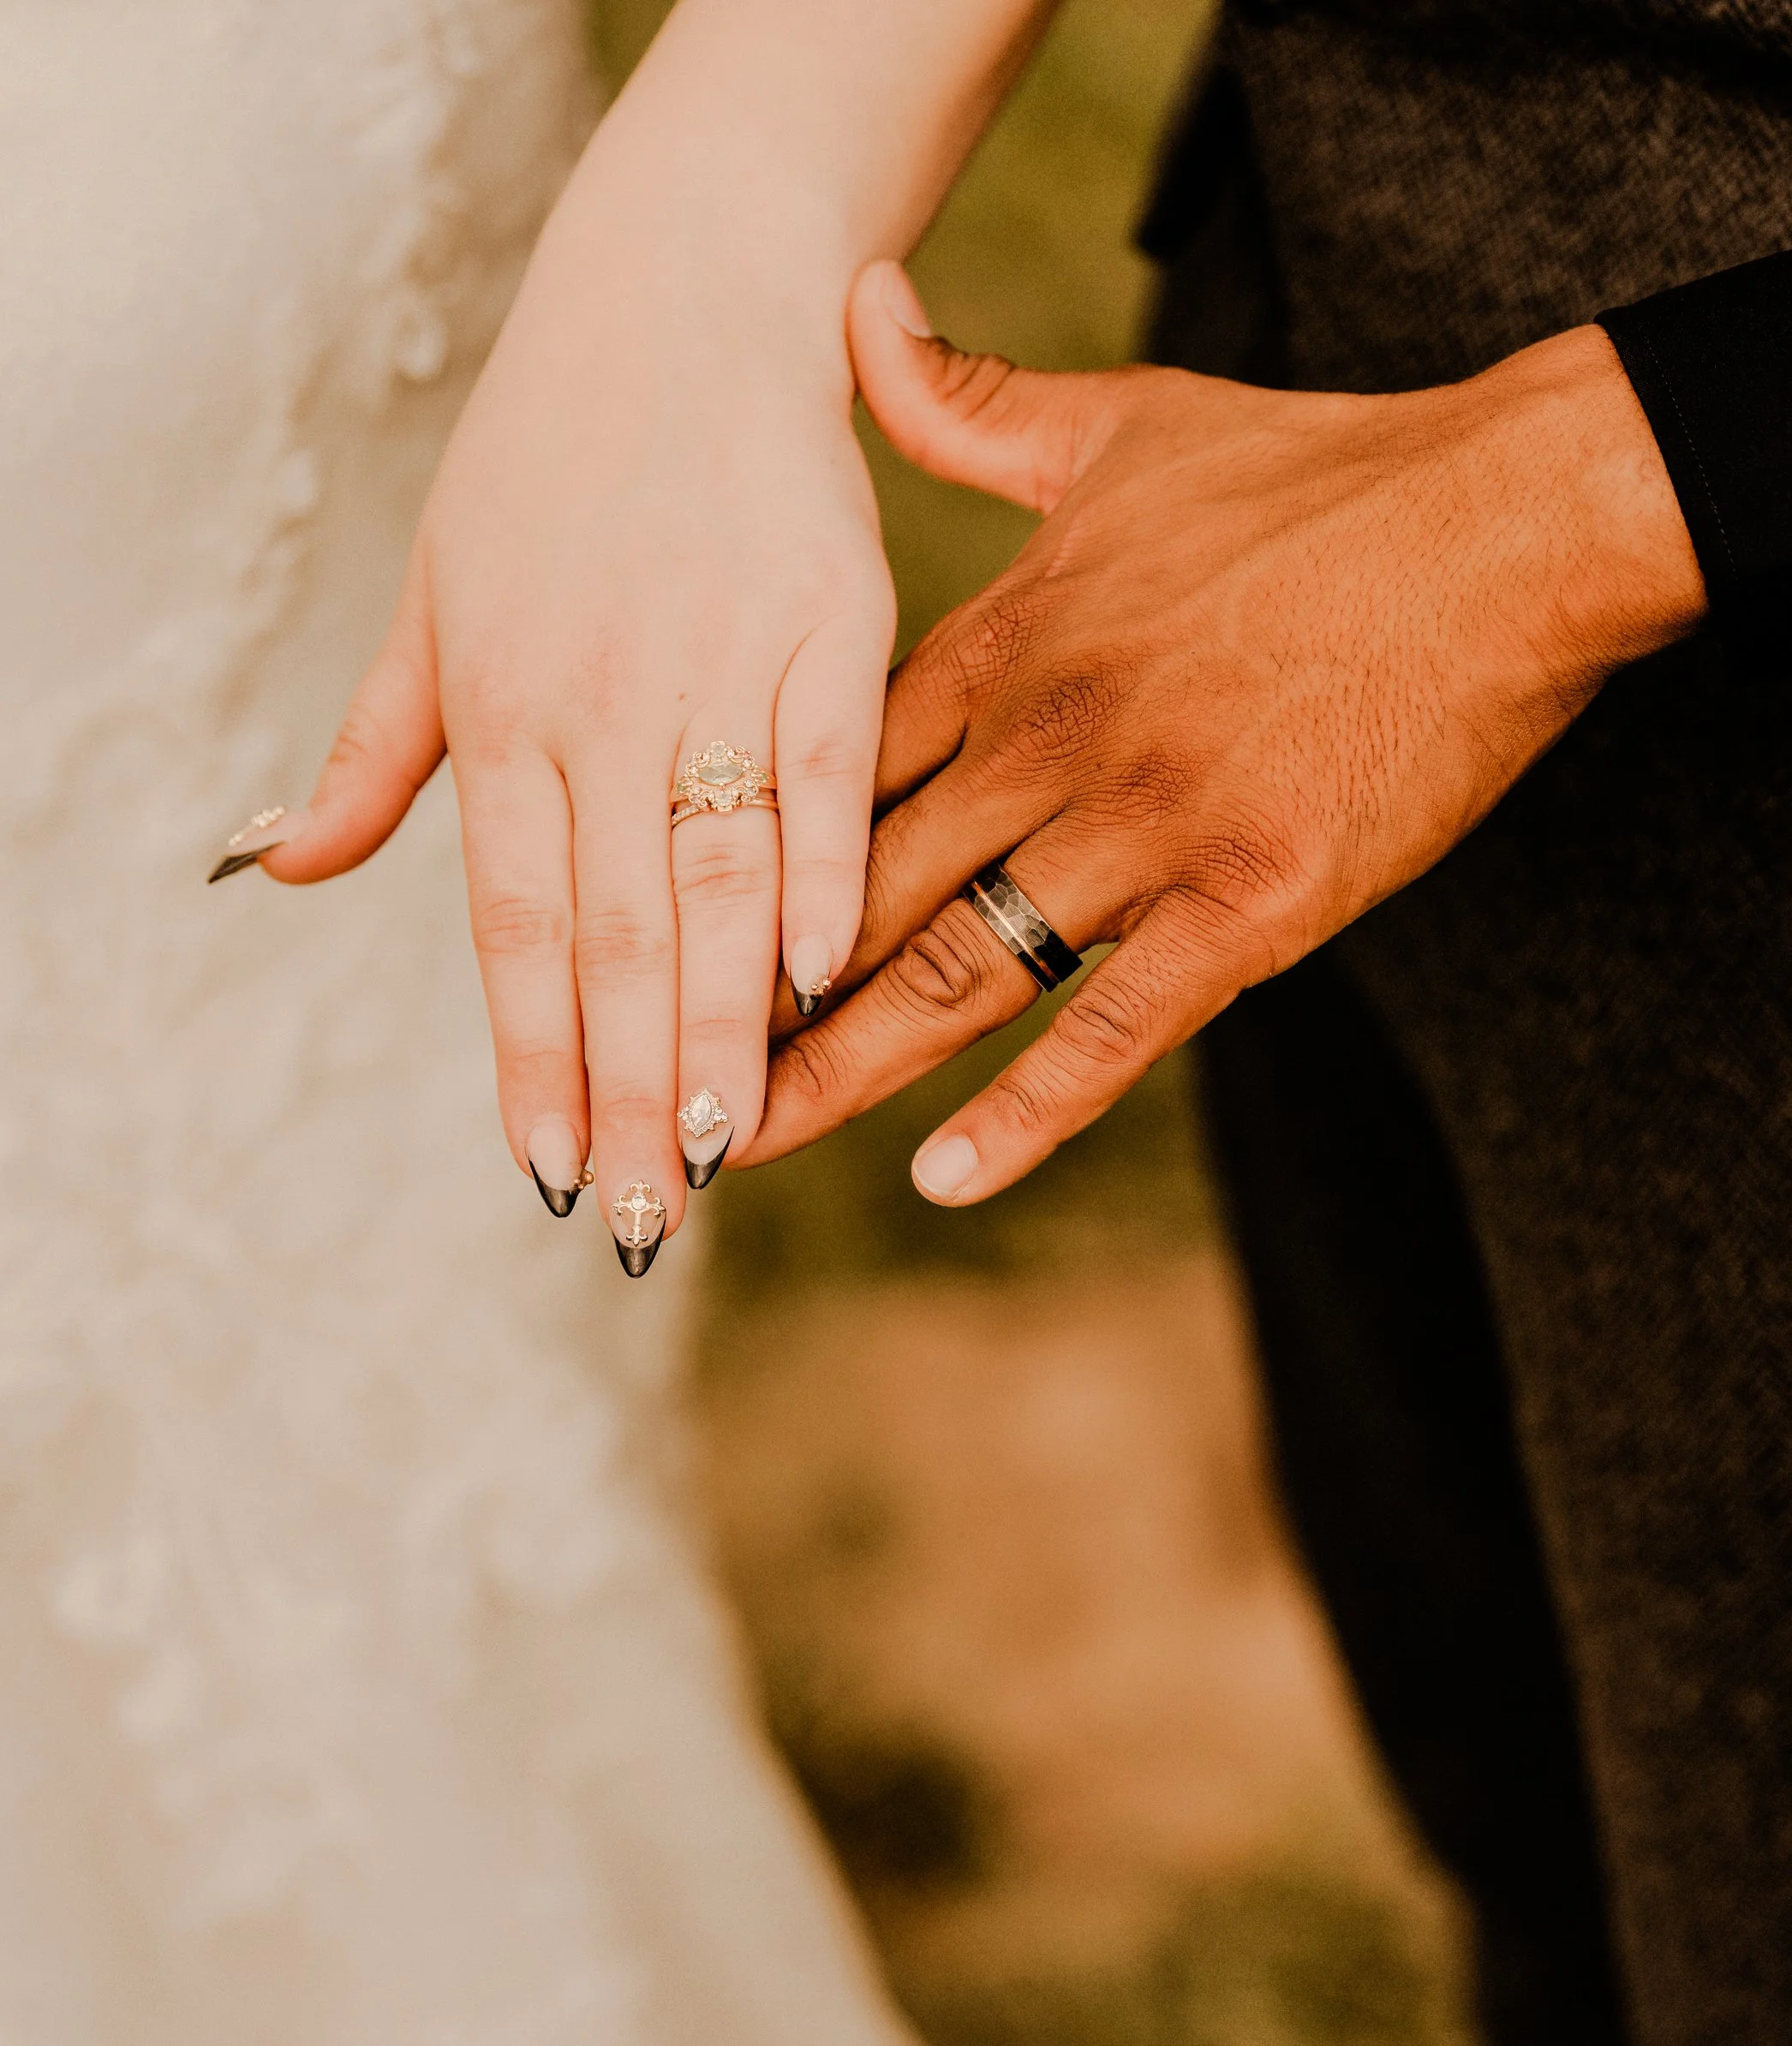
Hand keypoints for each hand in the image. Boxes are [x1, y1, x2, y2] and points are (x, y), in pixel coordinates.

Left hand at [244, 141, 894, 1256]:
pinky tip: (826, 982)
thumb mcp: (432, 599)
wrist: (681, 299)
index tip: (544, 1171)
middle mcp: (603, 702)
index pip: (514, 926)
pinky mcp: (828, 621)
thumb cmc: (548, 462)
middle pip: (613, 932)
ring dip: (718, 1022)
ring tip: (722, 1143)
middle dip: (627, 1088)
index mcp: (506, 709)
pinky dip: (825, 872)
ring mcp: (718, 662)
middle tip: (645, 1219)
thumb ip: (374, 752)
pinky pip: (825, 769)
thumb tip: (284, 872)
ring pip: (715, 875)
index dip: (529, 1058)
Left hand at [748, 261, 1705, 1202]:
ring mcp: (1145, 830)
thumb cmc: (1311, 476)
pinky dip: (1030, 1110)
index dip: (730, 859)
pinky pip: (1117, 1028)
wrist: (1500, 522)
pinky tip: (945, 1178)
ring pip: (957, 968)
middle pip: (857, 890)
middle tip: (648, 1076)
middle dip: (746, 994)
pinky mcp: (1249, 903)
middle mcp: (1048, 744)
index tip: (653, 927)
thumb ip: (966, 402)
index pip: (824, 773)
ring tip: (736, 1145)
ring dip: (840, 1067)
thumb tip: (855, 305)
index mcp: (1005, 646)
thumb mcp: (1113, 424)